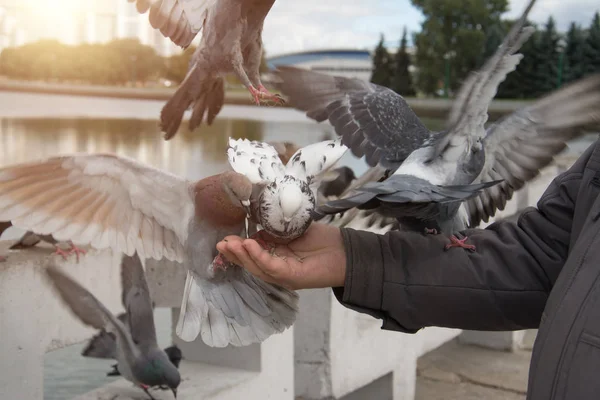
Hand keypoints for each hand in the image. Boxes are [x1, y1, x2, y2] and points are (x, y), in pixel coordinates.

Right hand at [216, 223, 345, 289]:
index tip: (223, 240)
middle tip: (220, 244)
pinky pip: (271, 267)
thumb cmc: (321, 239)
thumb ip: (272, 232)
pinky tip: (249, 244)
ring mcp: (283, 275)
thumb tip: (252, 228)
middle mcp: (276, 270)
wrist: (344, 250)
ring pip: (257, 268)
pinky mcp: (292, 277)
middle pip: (250, 265)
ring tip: (231, 243)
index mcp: (275, 259)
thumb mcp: (290, 232)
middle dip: (234, 255)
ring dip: (242, 256)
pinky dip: (258, 256)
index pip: (250, 257)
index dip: (236, 250)